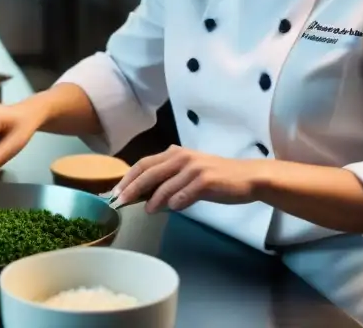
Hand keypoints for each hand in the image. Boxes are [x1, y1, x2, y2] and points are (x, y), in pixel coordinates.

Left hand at [111, 146, 261, 212]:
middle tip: (120, 202)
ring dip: (153, 199)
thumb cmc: (216, 177)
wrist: (246, 177)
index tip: (115, 192)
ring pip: (165, 184)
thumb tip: (143, 194)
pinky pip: (184, 193)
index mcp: (176, 153)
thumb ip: (168, 179)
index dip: (128, 178)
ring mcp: (194, 168)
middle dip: (132, 188)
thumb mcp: (189, 173)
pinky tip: (172, 208)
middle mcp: (182, 157)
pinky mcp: (206, 180)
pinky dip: (175, 202)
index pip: (144, 163)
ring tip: (147, 210)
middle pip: (149, 172)